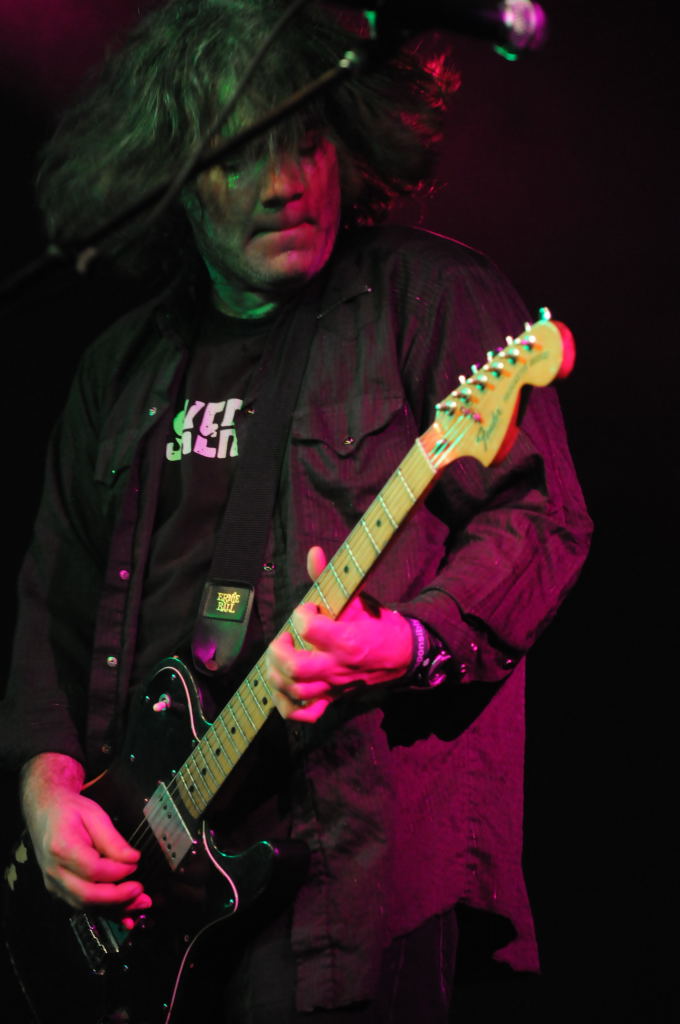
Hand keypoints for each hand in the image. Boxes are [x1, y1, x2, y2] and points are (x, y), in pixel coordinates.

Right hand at [21, 753, 150, 928]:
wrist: (45, 813)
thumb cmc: (71, 811)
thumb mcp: (94, 815)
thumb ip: (112, 839)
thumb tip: (133, 859)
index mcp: (61, 847)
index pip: (93, 869)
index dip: (118, 871)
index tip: (136, 864)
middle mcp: (54, 871)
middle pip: (87, 895)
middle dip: (118, 898)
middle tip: (142, 893)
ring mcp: (54, 884)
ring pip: (85, 906)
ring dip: (115, 909)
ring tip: (141, 905)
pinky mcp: (59, 891)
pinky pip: (83, 906)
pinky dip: (106, 913)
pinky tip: (126, 916)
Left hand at [265, 546, 412, 721]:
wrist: (403, 655)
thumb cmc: (379, 625)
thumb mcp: (358, 599)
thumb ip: (329, 578)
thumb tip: (314, 552)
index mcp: (346, 640)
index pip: (308, 628)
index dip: (301, 615)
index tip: (307, 609)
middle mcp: (338, 667)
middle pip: (295, 668)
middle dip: (278, 651)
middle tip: (284, 638)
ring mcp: (334, 686)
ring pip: (295, 690)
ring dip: (277, 674)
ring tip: (280, 658)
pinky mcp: (333, 698)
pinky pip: (306, 713)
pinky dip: (289, 705)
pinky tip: (284, 689)